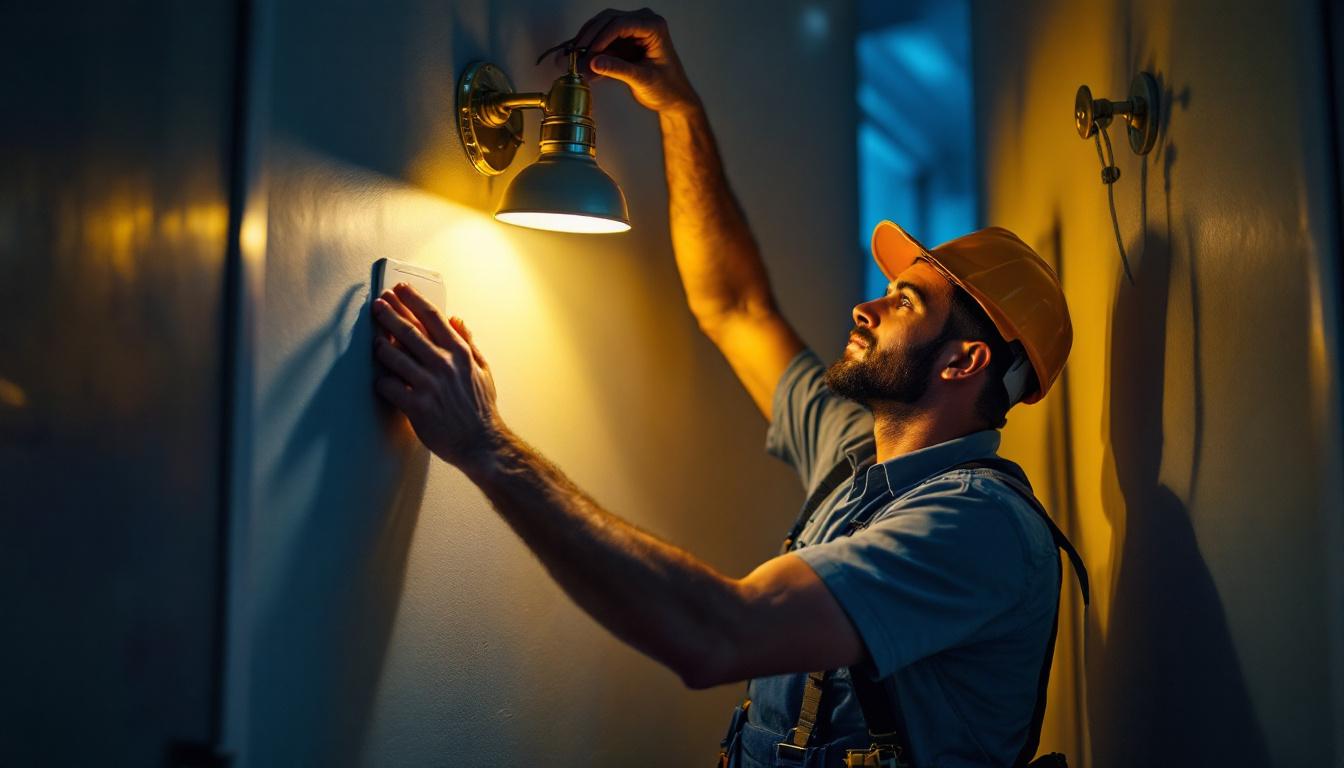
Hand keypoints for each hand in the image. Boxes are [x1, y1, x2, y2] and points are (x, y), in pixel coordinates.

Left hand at [371, 283, 504, 469]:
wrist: (482, 443)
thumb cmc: (481, 409)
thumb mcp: (483, 370)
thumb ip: (469, 343)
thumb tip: (457, 320)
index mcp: (460, 353)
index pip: (433, 317)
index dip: (414, 300)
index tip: (401, 289)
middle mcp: (444, 365)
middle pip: (409, 331)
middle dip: (389, 313)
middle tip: (378, 304)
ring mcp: (429, 385)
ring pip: (394, 356)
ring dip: (380, 346)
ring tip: (375, 340)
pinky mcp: (417, 407)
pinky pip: (390, 387)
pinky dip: (382, 381)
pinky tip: (382, 380)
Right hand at [566, 8, 698, 113]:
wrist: (674, 99)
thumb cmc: (668, 88)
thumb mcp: (643, 79)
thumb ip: (619, 70)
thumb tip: (593, 62)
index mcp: (654, 26)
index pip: (621, 24)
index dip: (601, 37)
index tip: (587, 53)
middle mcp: (644, 22)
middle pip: (608, 21)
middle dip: (590, 39)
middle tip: (574, 55)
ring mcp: (633, 30)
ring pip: (602, 29)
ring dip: (588, 45)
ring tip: (574, 62)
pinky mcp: (625, 40)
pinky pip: (603, 41)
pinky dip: (592, 53)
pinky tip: (582, 65)